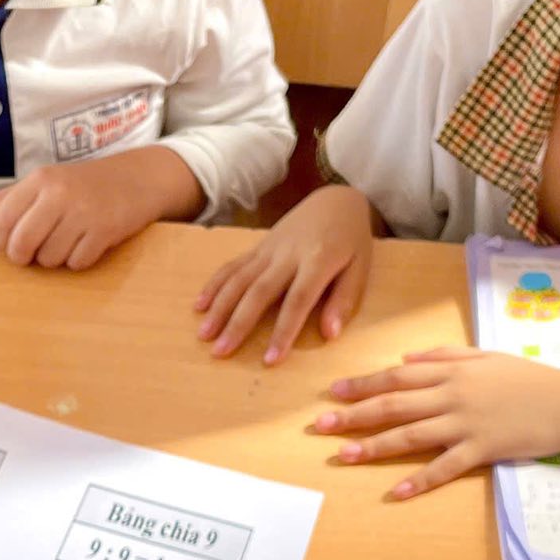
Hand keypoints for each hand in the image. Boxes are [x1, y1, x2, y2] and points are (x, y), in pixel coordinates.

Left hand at [0, 148, 194, 270]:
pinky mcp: (104, 231)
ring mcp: (83, 212)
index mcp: (40, 180)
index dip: (2, 241)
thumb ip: (12, 200)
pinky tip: (86, 244)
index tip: (12, 241)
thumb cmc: (86, 185)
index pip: (1, 222)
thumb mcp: (48, 181)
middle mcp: (59, 194)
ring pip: (49, 259)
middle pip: (20, 244)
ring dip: (54, 259)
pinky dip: (78, 260)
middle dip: (22, 257)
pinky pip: (77, 263)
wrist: (137, 179)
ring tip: (66, 242)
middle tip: (32, 254)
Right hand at [194, 186, 374, 364]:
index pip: (298, 300)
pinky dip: (214, 285)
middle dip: (238, 324)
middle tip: (220, 352)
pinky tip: (200, 306)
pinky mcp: (258, 247)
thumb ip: (345, 300)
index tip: (270, 359)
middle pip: (258, 292)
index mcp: (318, 260)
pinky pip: (232, 266)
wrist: (335, 200)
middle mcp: (288, 254)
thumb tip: (330, 334)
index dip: (283, 331)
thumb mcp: (360, 268)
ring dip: (219, 307)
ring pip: (239, 279)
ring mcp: (269, 249)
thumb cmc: (351, 240)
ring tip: (204, 335)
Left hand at [315, 347, 559, 498]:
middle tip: (322, 426)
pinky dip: (420, 480)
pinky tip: (397, 492)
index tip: (333, 392)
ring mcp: (466, 423)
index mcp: (451, 371)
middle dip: (353, 415)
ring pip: (411, 435)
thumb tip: (405, 359)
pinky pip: (445, 467)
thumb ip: (444, 355)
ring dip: (374, 446)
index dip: (362, 385)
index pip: (396, 377)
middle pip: (393, 405)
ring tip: (345, 456)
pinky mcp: (483, 448)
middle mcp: (452, 395)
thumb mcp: (485, 356)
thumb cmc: (529, 378)